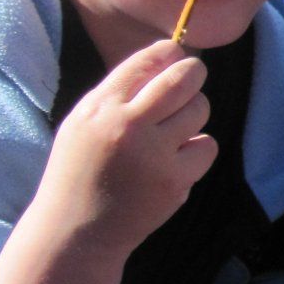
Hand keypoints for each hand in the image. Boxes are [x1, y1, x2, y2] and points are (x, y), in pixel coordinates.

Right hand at [0, 40, 214, 283]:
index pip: (146, 61)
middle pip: (184, 79)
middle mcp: (125, 126)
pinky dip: (197, 151)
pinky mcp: (174, 180)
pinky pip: (207, 146)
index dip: (170, 53)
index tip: (177, 55)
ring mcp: (152, 154)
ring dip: (193, 116)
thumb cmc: (82, 170)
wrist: (76, 230)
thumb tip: (170, 58)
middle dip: (195, 72)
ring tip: (172, 132)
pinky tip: (174, 163)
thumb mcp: (84, 123)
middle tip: (194, 76)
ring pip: (199, 110)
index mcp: (98, 108)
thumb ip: (119, 93)